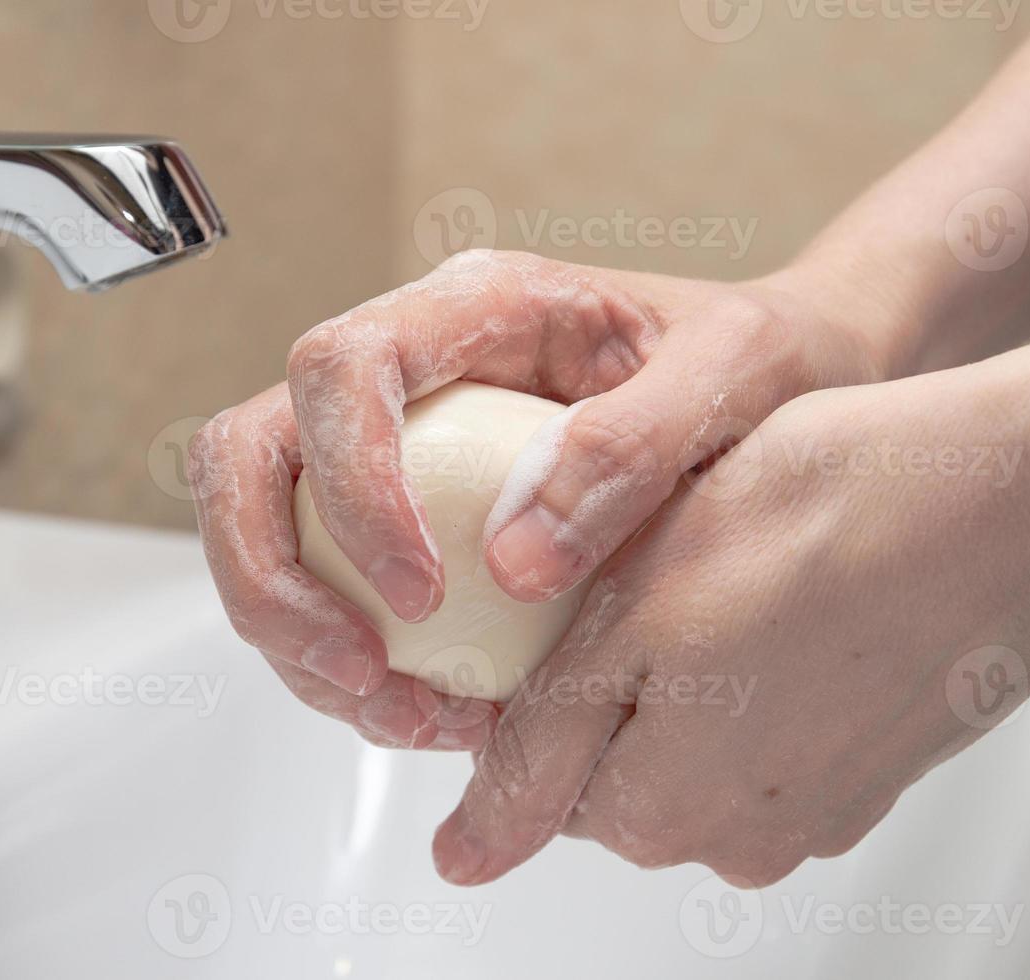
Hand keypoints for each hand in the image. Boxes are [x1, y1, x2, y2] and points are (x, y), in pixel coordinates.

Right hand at [191, 250, 890, 748]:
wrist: (777, 382)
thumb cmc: (754, 362)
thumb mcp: (727, 378)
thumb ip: (627, 449)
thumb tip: (512, 566)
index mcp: (477, 309)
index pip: (340, 368)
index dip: (348, 486)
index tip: (420, 594)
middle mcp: (415, 368)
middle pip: (252, 451)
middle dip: (269, 576)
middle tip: (362, 675)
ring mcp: (399, 442)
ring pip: (267, 529)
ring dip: (301, 639)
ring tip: (409, 720)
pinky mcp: (408, 512)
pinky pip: (328, 585)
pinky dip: (352, 664)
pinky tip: (437, 714)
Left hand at [430, 357, 1029, 885]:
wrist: (1009, 502)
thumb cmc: (818, 527)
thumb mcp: (625, 621)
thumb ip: (535, 752)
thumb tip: (464, 856)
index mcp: (662, 813)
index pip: (537, 776)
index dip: (544, 671)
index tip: (583, 594)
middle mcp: (742, 839)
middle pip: (617, 763)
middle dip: (616, 671)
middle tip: (659, 560)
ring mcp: (821, 809)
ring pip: (698, 737)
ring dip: (695, 663)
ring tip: (736, 565)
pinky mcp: (876, 765)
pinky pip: (777, 724)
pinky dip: (766, 663)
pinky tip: (794, 591)